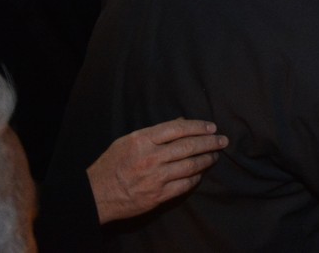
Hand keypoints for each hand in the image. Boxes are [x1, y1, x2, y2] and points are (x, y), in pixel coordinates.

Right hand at [87, 119, 227, 223]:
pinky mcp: (158, 195)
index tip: (212, 127)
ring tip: (215, 155)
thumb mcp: (128, 141)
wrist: (95, 196)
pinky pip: (185, 185)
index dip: (199, 126)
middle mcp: (151, 158)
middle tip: (223, 140)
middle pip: (189, 146)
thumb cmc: (111, 164)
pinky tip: (201, 173)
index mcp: (142, 140)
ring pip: (190, 166)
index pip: (178, 128)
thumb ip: (155, 132)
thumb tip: (182, 123)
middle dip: (210, 142)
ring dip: (207, 159)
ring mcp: (155, 178)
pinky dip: (196, 177)